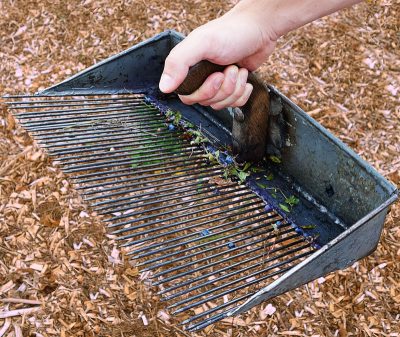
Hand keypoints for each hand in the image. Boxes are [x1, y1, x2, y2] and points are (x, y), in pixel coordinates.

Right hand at [159, 9, 277, 109]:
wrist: (259, 29)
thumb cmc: (231, 32)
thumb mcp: (201, 43)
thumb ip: (178, 62)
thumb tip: (163, 87)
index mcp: (188, 68)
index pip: (187, 96)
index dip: (204, 91)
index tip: (217, 76)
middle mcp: (200, 77)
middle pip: (206, 102)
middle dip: (223, 88)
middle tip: (231, 68)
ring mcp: (217, 84)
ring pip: (221, 104)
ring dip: (235, 89)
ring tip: (239, 69)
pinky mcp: (232, 88)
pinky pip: (234, 104)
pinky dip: (243, 93)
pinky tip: (245, 78)